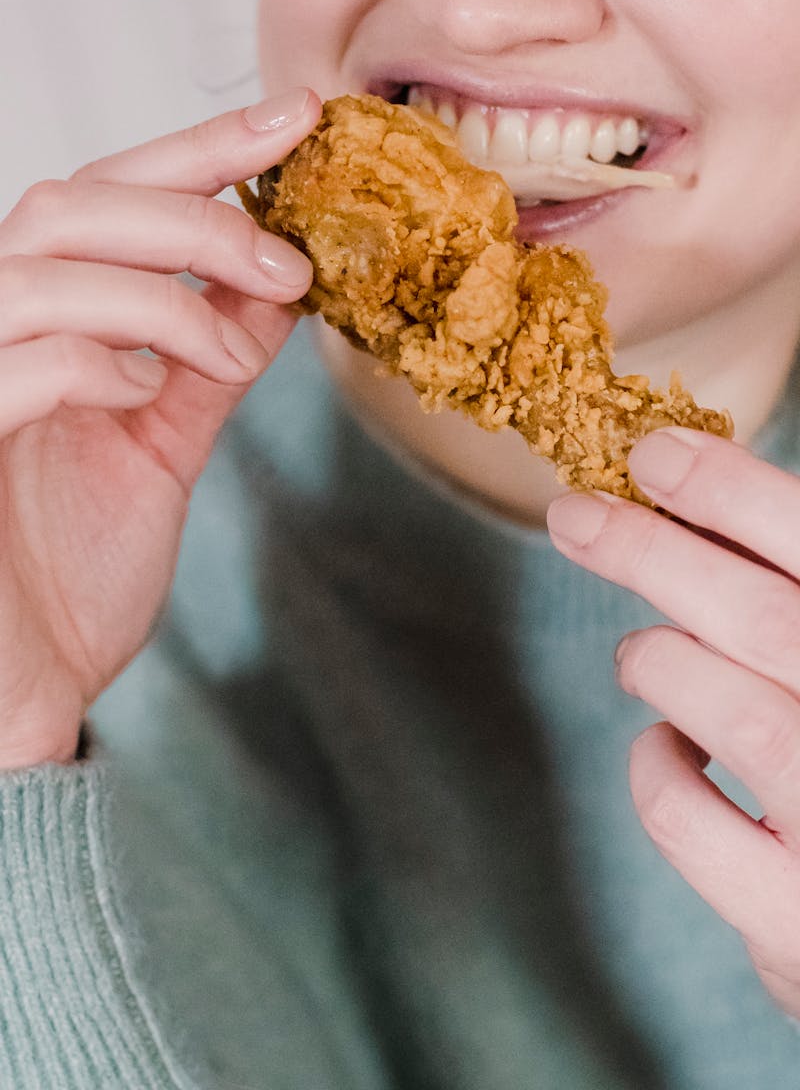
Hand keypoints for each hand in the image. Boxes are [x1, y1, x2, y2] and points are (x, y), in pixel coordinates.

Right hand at [0, 87, 320, 769]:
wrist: (18, 689)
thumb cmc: (70, 570)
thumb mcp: (160, 448)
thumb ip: (206, 363)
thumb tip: (276, 285)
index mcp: (38, 324)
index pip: (105, 199)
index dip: (199, 150)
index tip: (297, 119)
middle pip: (68, 202)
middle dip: (192, 215)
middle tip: (287, 260)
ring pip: (39, 263)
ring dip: (162, 291)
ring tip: (230, 347)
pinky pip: (16, 360)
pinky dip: (102, 362)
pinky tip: (148, 394)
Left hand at [547, 427, 799, 1017]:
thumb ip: (794, 602)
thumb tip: (716, 516)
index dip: (736, 491)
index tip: (657, 454)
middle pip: (760, 618)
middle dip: (653, 552)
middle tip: (577, 516)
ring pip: (725, 711)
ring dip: (660, 660)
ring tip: (644, 653)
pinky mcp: (792, 918)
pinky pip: (685, 819)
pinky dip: (655, 767)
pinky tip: (671, 749)